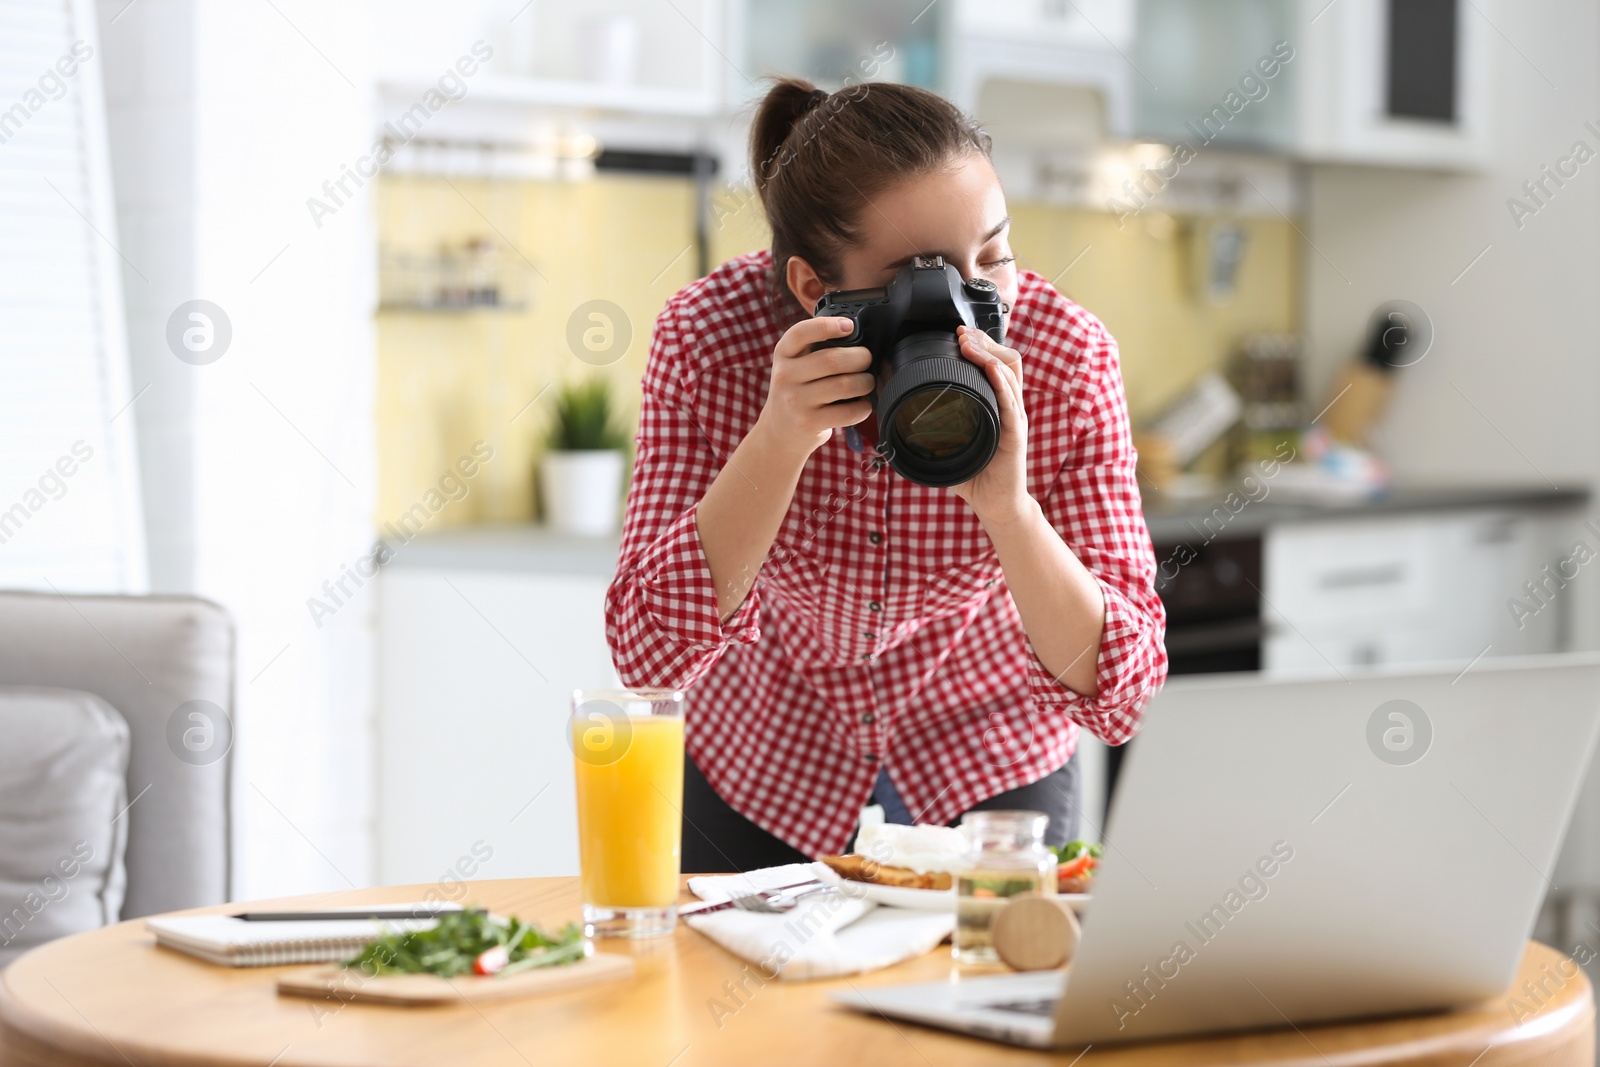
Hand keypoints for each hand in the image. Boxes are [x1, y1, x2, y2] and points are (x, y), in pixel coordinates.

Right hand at [752, 316, 873, 461]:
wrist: (778, 431)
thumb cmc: (796, 391)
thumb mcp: (793, 365)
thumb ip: (814, 348)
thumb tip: (856, 334)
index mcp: (783, 354)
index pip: (801, 333)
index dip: (827, 326)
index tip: (849, 326)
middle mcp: (785, 376)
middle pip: (832, 360)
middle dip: (860, 357)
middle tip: (866, 360)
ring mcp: (796, 401)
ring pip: (844, 385)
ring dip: (865, 382)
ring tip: (867, 382)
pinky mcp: (809, 422)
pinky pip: (847, 412)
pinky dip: (863, 407)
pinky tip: (862, 404)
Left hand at [949, 325, 1032, 526]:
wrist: (997, 504)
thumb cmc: (975, 475)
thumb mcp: (950, 446)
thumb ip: (931, 433)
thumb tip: (897, 426)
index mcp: (997, 405)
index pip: (996, 364)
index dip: (981, 345)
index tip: (960, 334)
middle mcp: (1010, 407)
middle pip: (1007, 360)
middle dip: (985, 342)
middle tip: (963, 334)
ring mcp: (1015, 419)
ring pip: (1010, 375)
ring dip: (989, 355)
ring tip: (970, 345)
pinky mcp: (1016, 435)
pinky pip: (1011, 403)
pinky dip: (1001, 384)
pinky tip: (991, 370)